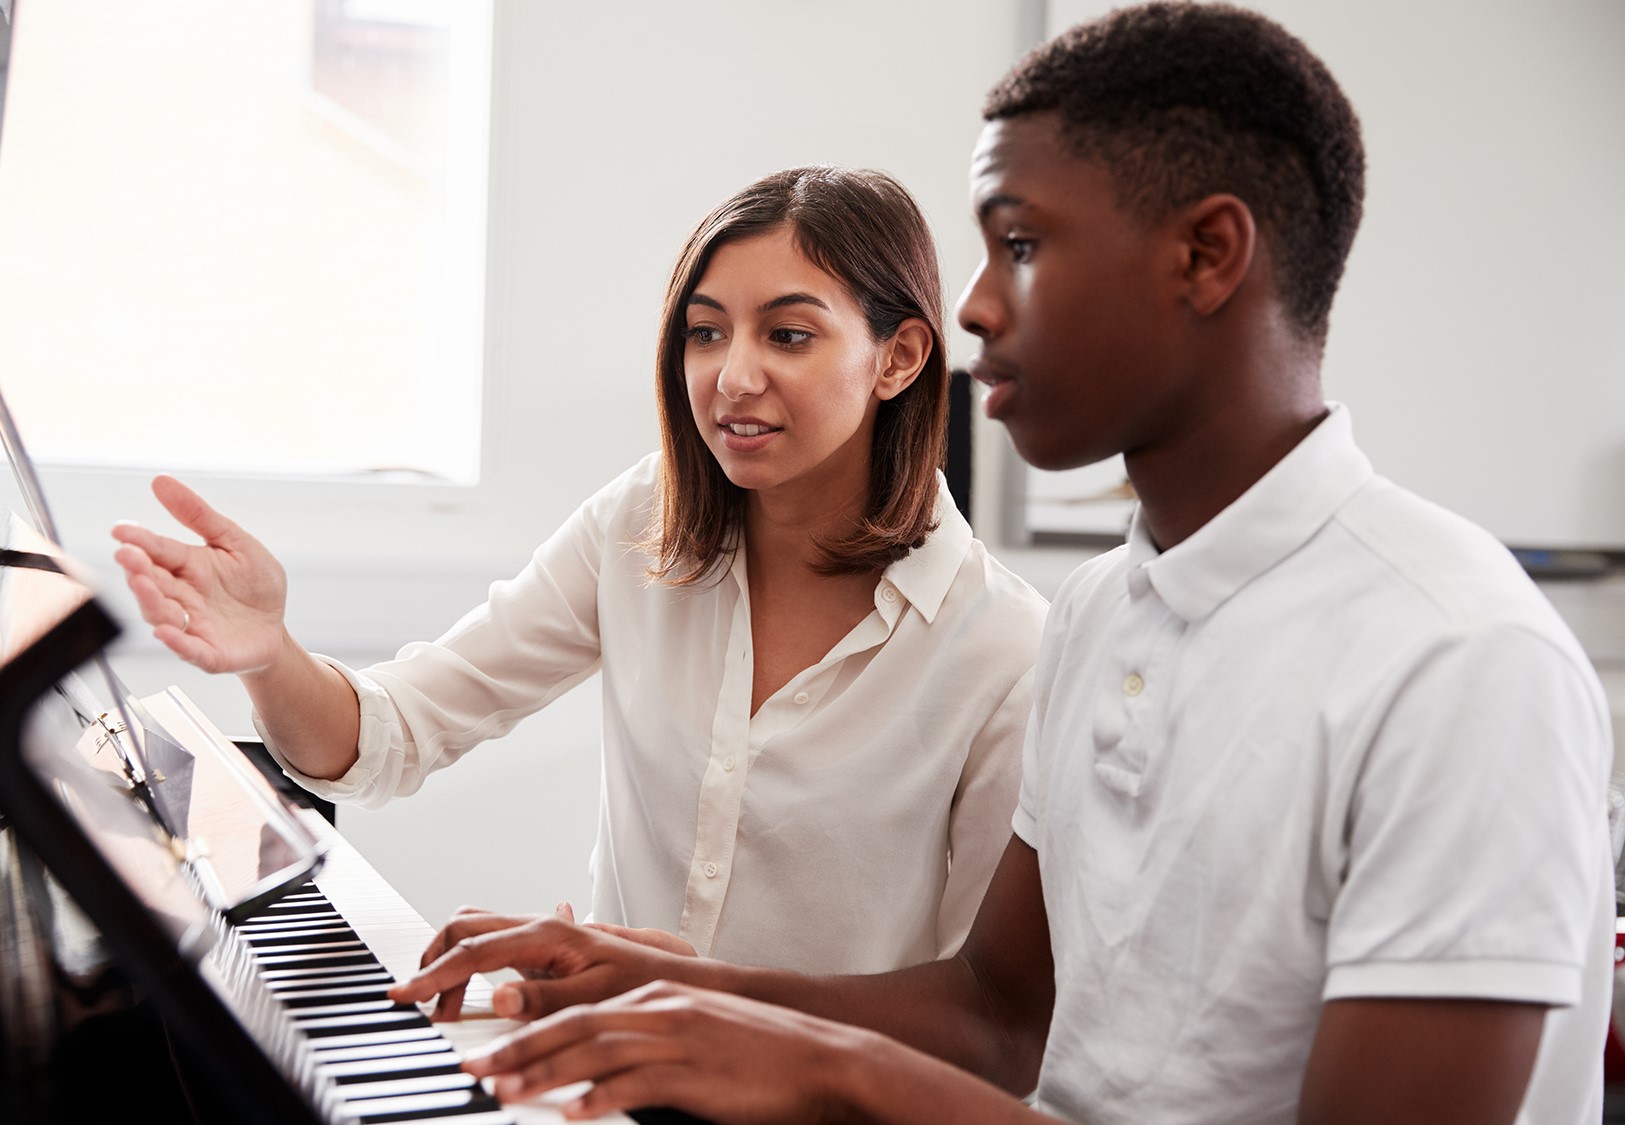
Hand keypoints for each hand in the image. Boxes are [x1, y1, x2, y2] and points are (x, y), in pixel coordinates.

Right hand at [110, 475, 287, 674]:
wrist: (275, 628)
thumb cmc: (254, 585)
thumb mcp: (235, 542)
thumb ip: (200, 515)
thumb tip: (161, 482)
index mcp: (188, 566)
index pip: (159, 551)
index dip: (140, 541)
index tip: (121, 530)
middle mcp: (182, 596)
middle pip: (154, 582)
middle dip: (139, 569)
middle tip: (129, 556)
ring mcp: (191, 625)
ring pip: (162, 614)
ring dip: (150, 600)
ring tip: (144, 584)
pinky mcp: (208, 652)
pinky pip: (188, 648)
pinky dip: (176, 641)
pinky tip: (166, 631)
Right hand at [390, 909, 693, 1022]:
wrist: (672, 975)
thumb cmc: (641, 985)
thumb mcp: (594, 999)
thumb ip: (543, 999)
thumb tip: (498, 998)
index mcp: (547, 934)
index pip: (474, 951)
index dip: (433, 976)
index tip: (403, 996)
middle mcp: (538, 926)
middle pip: (464, 926)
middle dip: (433, 960)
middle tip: (422, 1003)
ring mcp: (537, 934)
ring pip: (474, 929)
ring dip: (449, 960)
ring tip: (445, 1005)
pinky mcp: (539, 947)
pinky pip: (490, 943)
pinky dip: (467, 962)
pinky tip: (469, 992)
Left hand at [461, 980, 873, 1123]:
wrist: (820, 1058)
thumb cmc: (756, 1054)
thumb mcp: (696, 1031)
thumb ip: (648, 1034)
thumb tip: (601, 1056)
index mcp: (657, 998)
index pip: (579, 1011)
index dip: (529, 1032)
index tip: (488, 1053)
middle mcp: (661, 1010)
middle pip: (576, 1026)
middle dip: (520, 1049)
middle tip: (477, 1070)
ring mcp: (679, 1038)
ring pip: (596, 1052)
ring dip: (545, 1074)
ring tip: (506, 1092)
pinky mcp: (696, 1072)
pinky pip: (638, 1084)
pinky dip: (601, 1097)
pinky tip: (572, 1112)